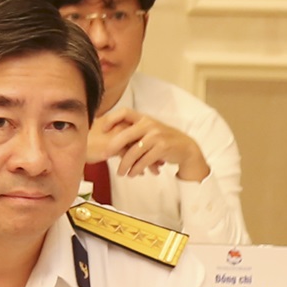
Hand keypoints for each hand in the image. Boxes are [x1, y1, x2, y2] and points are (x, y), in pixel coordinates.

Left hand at [92, 108, 208, 180]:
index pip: (124, 112)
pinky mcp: (162, 147)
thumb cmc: (162, 140)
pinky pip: (144, 160)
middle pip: (125, 135)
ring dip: (125, 164)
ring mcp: (156, 135)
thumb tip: (109, 137)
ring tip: (121, 173)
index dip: (110, 119)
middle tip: (104, 155)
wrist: (185, 147)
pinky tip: (133, 174)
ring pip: (134, 151)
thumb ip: (133, 132)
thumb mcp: (148, 131)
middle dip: (112, 146)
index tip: (101, 129)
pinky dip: (137, 169)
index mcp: (143, 118)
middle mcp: (149, 124)